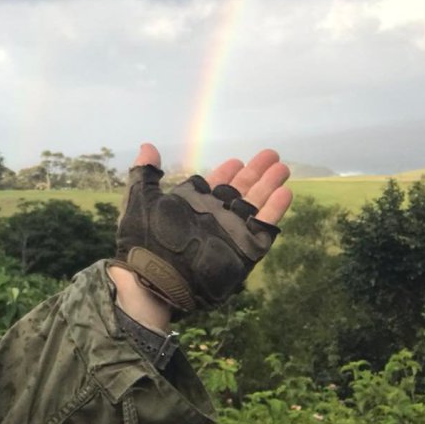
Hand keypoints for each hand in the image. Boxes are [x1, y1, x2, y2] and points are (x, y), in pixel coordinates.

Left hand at [109, 143, 291, 329]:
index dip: (226, 172)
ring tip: (283, 168)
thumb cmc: (143, 238)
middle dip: (256, 174)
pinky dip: (274, 211)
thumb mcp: (139, 198)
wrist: (154, 278)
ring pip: (255, 205)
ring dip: (269, 186)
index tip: (237, 160)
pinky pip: (263, 228)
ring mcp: (230, 233)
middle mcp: (213, 218)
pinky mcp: (244, 250)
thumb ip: (145, 173)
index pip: (214, 185)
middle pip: (240, 191)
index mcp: (191, 206)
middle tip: (272, 155)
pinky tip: (285, 193)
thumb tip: (147, 145)